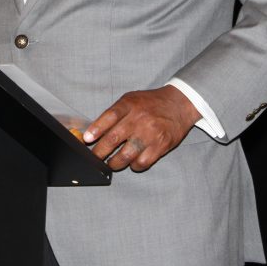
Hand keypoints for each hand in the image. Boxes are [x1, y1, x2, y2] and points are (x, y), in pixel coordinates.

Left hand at [83, 85, 201, 171]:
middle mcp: (139, 119)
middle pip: (113, 139)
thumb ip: (114, 113)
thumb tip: (93, 131)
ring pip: (126, 155)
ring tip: (111, 163)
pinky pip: (141, 162)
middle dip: (100, 152)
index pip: (109, 117)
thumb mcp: (131, 100)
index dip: (96, 129)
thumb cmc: (150, 104)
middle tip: (95, 157)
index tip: (86, 139)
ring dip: (114, 163)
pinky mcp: (161, 146)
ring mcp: (150, 133)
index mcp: (130, 104)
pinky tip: (132, 162)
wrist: (179, 104)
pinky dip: (134, 166)